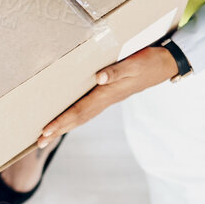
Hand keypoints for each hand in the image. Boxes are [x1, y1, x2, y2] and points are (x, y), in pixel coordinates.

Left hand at [36, 45, 177, 147]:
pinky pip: (88, 109)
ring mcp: (108, 98)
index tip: (45, 131)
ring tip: (48, 135)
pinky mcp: (110, 94)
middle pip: (78, 119)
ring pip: (82, 116)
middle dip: (58, 130)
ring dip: (65, 126)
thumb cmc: (149, 62)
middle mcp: (106, 99)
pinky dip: (75, 116)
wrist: (165, 65)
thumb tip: (99, 78)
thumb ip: (117, 70)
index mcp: (107, 93)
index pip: (79, 111)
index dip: (62, 121)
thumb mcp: (134, 63)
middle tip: (39, 141)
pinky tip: (69, 117)